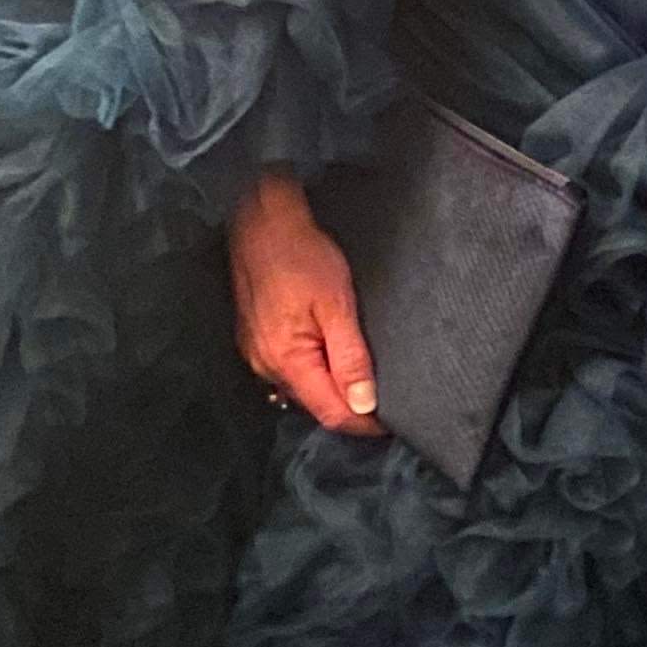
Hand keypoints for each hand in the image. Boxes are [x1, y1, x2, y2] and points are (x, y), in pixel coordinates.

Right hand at [228, 172, 381, 436]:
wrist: (262, 221)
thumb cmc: (300, 255)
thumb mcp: (337, 304)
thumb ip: (350, 358)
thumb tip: (364, 403)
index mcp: (286, 360)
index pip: (330, 412)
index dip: (362, 423)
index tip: (391, 425)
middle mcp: (265, 366)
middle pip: (315, 405)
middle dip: (349, 409)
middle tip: (385, 403)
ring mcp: (256, 354)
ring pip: (302, 389)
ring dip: (331, 391)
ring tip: (364, 384)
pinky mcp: (255, 341)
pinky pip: (289, 371)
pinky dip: (314, 373)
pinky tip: (332, 362)